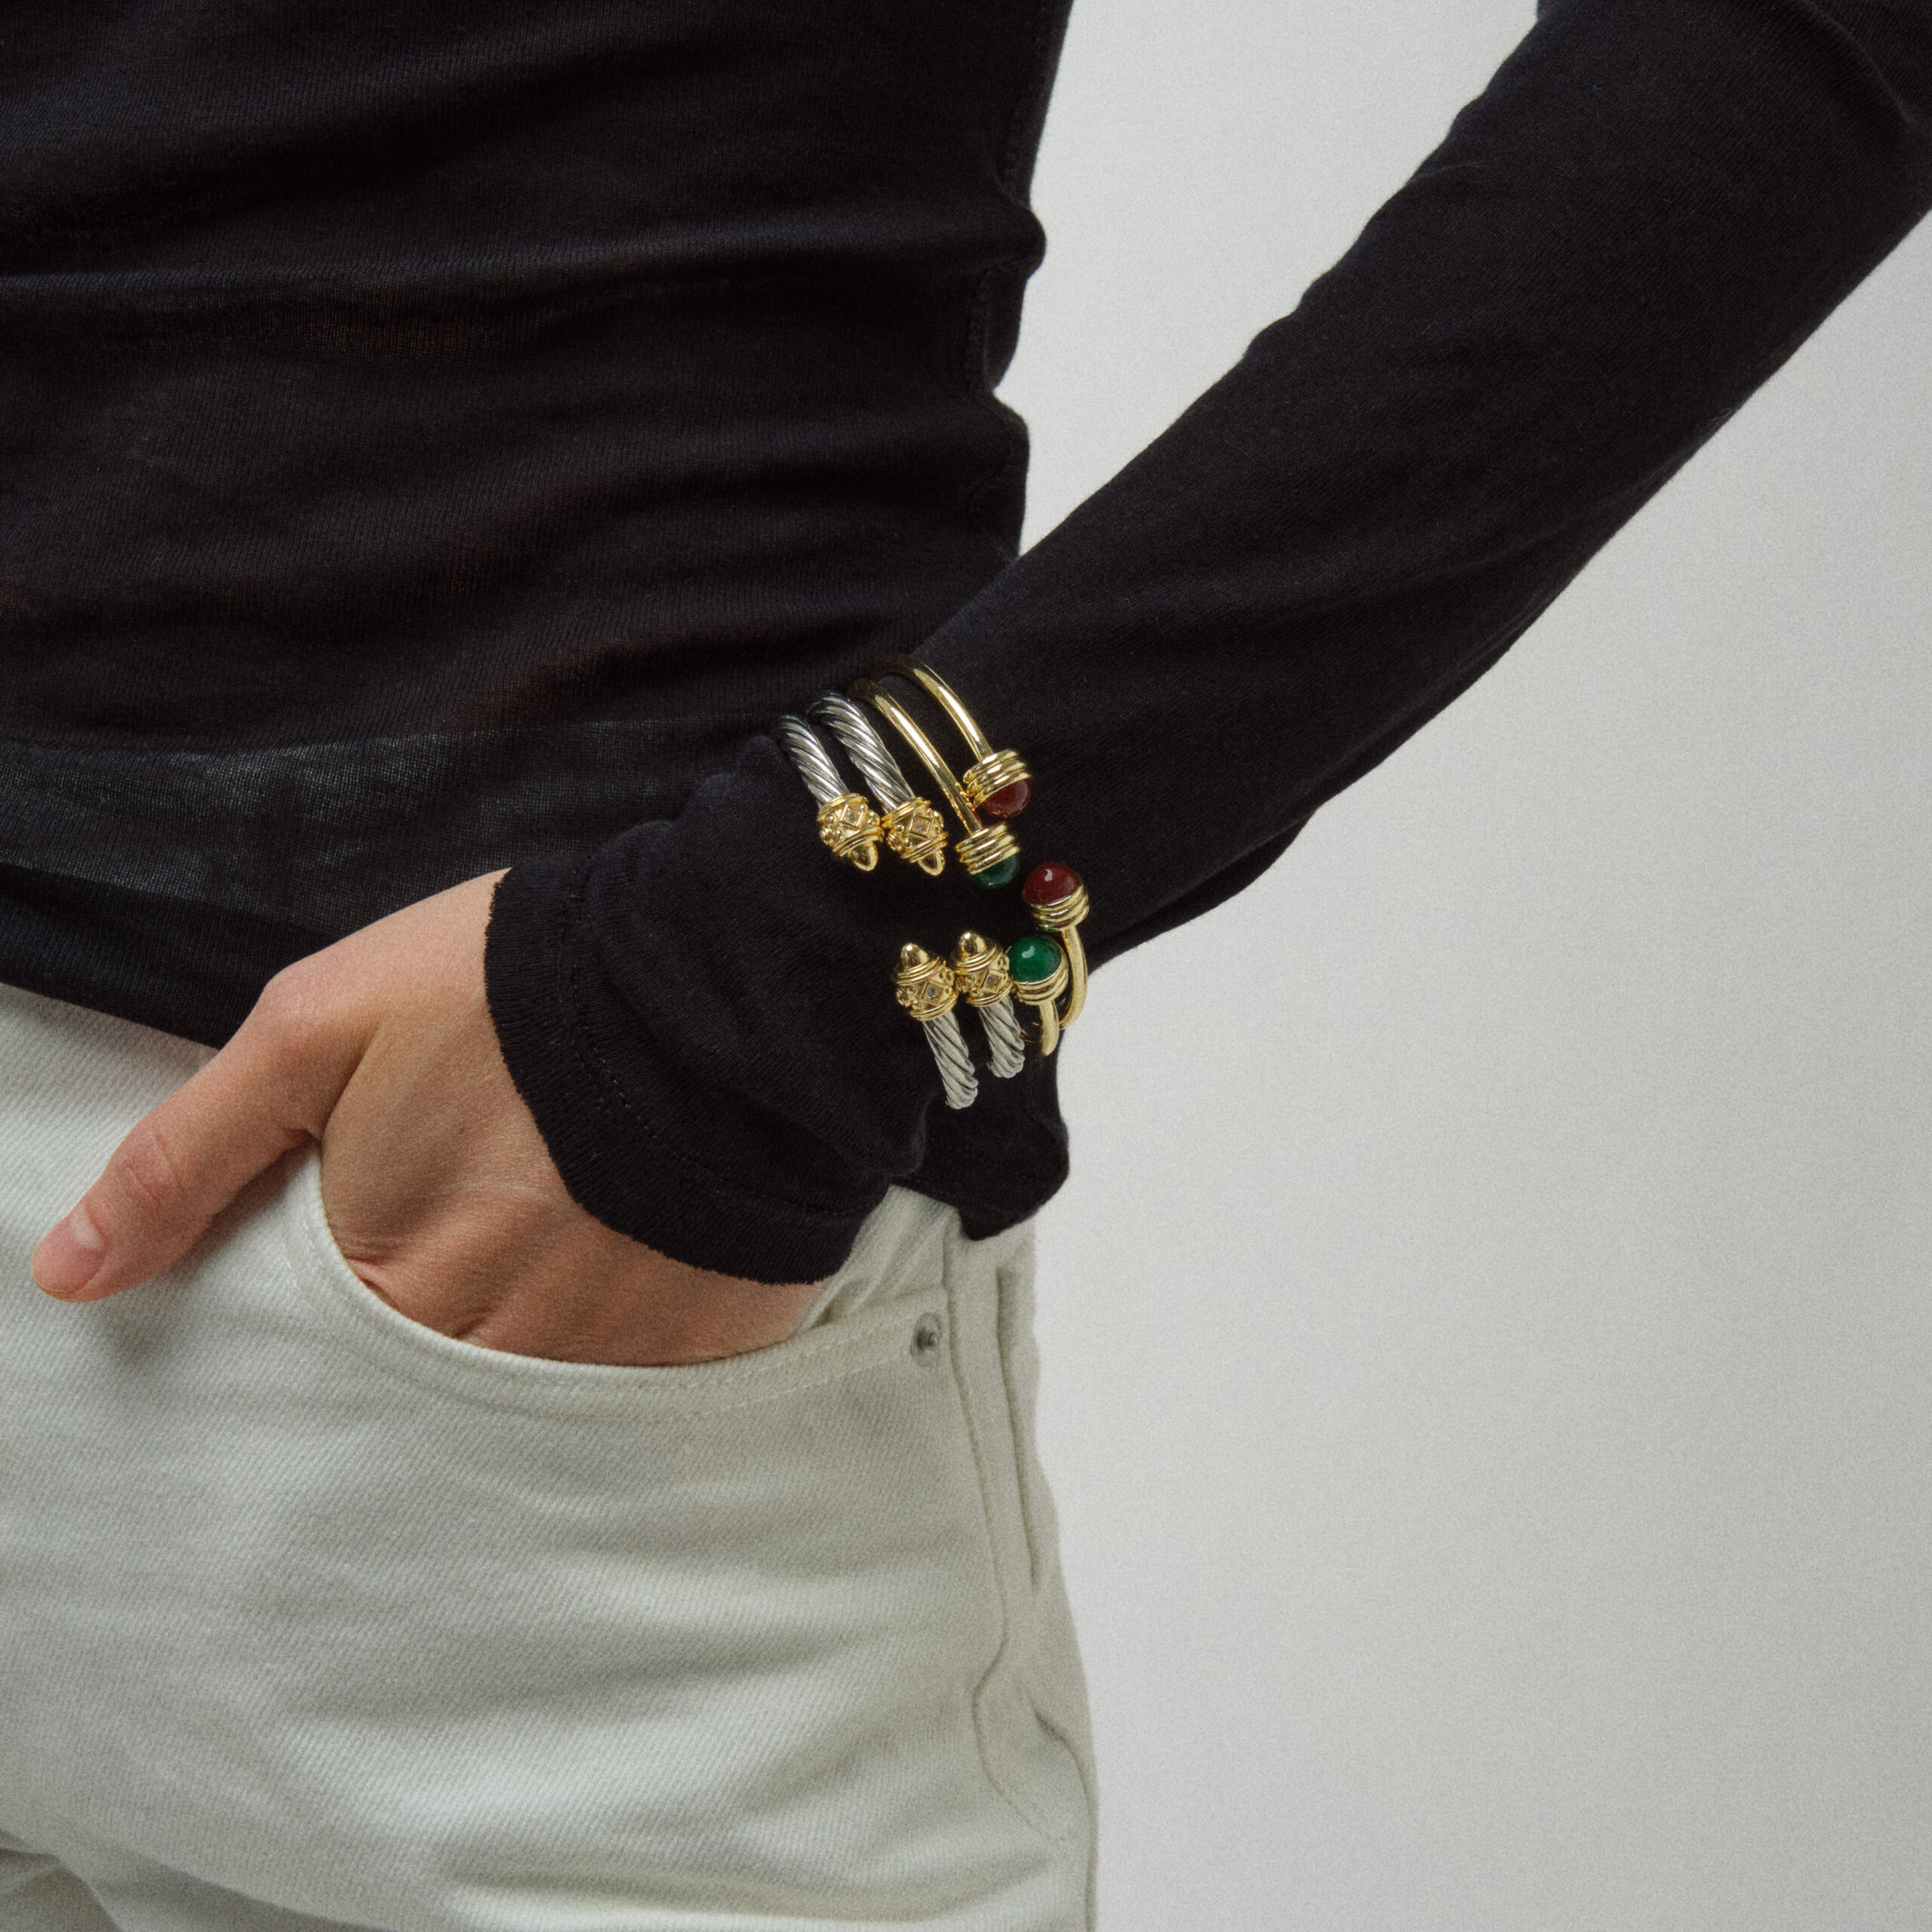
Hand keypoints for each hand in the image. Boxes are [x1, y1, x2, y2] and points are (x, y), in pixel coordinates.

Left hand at [29, 872, 820, 1364]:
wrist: (722, 967)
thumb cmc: (508, 985)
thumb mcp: (318, 1028)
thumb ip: (189, 1154)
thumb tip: (68, 1276)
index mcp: (395, 1281)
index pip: (315, 1370)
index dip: (320, 1324)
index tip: (361, 1256)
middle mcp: (501, 1349)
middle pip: (425, 1395)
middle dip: (421, 1338)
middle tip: (456, 1245)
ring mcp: (612, 1356)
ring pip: (528, 1401)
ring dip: (518, 1346)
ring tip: (538, 1252)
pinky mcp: (705, 1341)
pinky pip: (635, 1390)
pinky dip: (615, 1347)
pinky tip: (618, 1272)